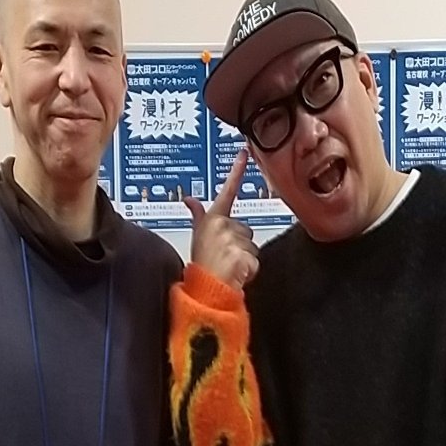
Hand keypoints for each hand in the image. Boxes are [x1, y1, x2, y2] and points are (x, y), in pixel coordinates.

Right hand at [183, 151, 259, 288]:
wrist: (205, 290)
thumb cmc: (202, 265)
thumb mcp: (197, 237)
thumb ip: (198, 215)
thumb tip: (190, 200)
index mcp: (213, 220)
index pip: (226, 191)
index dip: (235, 172)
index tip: (243, 154)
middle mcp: (222, 226)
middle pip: (246, 228)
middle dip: (241, 243)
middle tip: (226, 256)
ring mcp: (232, 240)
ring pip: (252, 246)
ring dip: (245, 258)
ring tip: (230, 266)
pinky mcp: (242, 255)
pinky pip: (255, 261)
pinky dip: (250, 270)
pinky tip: (237, 273)